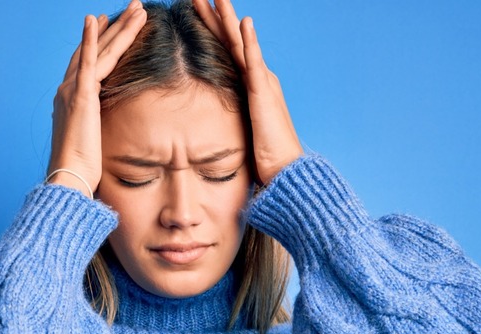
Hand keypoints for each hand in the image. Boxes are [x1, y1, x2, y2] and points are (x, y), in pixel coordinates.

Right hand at [47, 1, 146, 195]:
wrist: (69, 178)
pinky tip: (95, 19)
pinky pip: (88, 61)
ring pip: (100, 50)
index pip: (89, 63)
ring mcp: (73, 90)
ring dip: (119, 27)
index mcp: (73, 101)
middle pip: (96, 49)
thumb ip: (99, 129)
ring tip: (137, 8)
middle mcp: (69, 90)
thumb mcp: (94, 143)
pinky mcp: (79, 96)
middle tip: (132, 8)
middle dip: (115, 28)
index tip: (109, 24)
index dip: (100, 41)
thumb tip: (107, 134)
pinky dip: (91, 39)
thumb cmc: (82, 170)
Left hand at [193, 0, 302, 184]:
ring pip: (241, 44)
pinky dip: (249, 42)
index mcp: (249, 85)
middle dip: (215, 16)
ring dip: (229, 19)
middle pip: (231, 40)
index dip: (211, 29)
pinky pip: (254, 63)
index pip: (226, 51)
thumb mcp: (239, 131)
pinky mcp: (264, 94)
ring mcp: (262, 83)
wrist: (285, 170)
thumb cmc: (264, 157)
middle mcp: (257, 78)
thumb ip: (228, 118)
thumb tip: (204, 122)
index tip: (196, 11)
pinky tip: (244, 23)